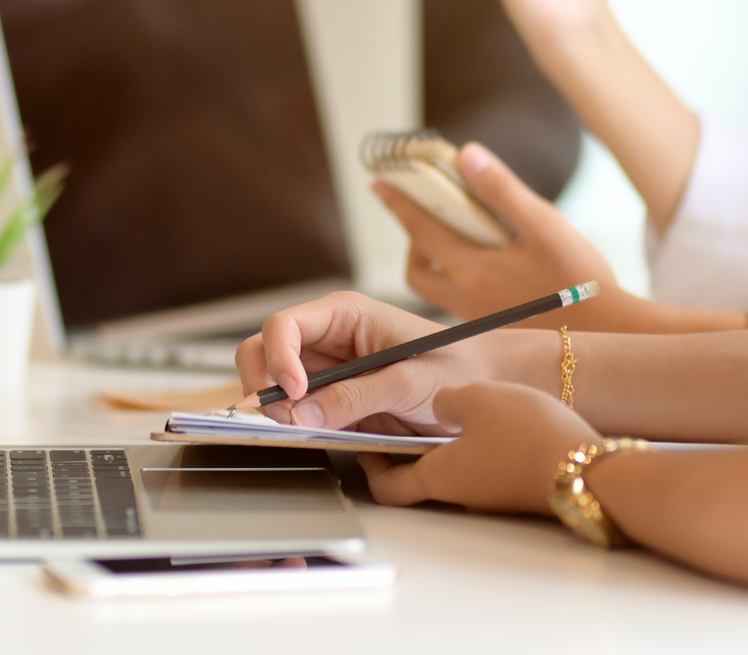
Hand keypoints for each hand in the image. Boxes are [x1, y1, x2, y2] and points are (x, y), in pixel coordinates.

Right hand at [233, 291, 514, 432]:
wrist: (484, 389)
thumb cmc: (456, 368)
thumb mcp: (408, 382)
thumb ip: (355, 397)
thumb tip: (303, 414)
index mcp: (342, 315)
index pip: (283, 326)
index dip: (278, 358)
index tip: (294, 392)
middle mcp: (326, 339)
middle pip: (263, 351)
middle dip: (264, 384)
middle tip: (285, 417)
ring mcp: (325, 370)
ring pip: (272, 383)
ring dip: (276, 407)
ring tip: (301, 428)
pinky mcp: (330, 400)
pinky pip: (295, 410)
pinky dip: (293, 424)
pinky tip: (312, 433)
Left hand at [360, 381, 597, 514]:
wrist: (592, 471)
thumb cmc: (529, 437)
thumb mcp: (474, 397)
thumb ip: (447, 400)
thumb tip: (439, 404)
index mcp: (438, 475)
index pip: (386, 486)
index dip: (370, 466)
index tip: (365, 445)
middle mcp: (461, 493)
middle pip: (420, 478)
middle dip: (408, 451)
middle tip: (406, 420)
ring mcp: (492, 494)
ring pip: (458, 471)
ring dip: (449, 446)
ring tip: (456, 412)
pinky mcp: (518, 488)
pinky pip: (489, 469)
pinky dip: (482, 449)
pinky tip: (497, 421)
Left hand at [376, 142, 624, 328]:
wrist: (610, 334)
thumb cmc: (580, 278)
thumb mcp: (544, 224)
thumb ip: (501, 189)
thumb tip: (464, 155)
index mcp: (472, 270)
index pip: (421, 231)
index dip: (399, 204)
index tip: (378, 182)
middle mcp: (466, 298)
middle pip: (418, 271)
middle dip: (414, 242)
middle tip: (427, 217)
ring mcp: (479, 317)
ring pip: (437, 288)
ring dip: (435, 261)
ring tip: (457, 235)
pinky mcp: (495, 326)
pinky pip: (460, 299)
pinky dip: (459, 277)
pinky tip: (488, 262)